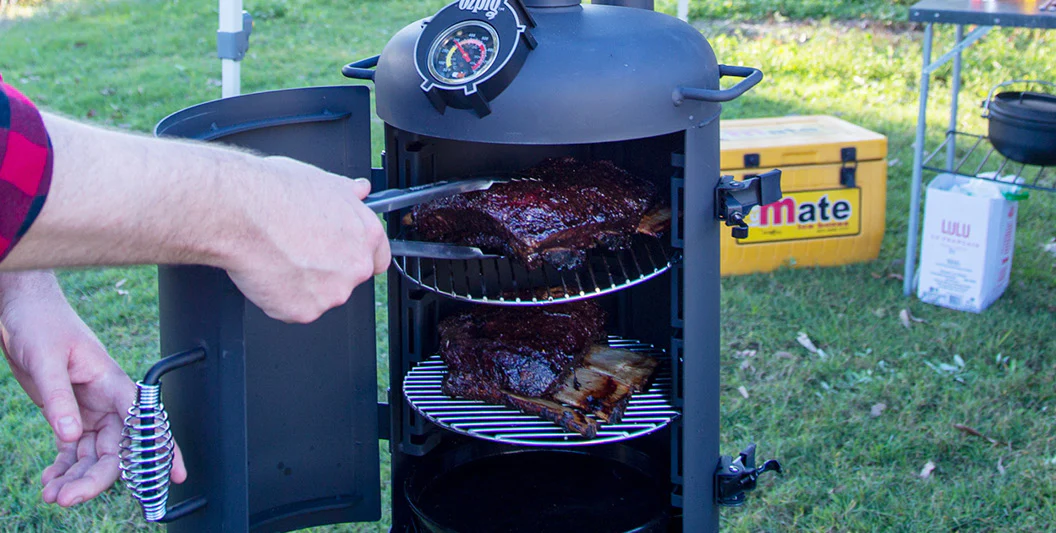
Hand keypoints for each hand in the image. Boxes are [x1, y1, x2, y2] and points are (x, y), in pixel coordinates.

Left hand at [0, 271, 186, 506]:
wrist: (21, 311)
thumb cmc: (41, 324)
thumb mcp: (47, 359)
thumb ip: (59, 398)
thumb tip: (71, 436)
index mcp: (113, 383)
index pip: (146, 421)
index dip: (161, 449)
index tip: (173, 475)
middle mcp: (107, 401)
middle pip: (115, 450)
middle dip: (95, 478)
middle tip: (67, 498)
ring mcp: (88, 410)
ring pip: (93, 456)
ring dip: (75, 479)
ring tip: (51, 495)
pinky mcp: (68, 415)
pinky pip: (72, 451)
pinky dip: (63, 469)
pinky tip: (49, 481)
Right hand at [223, 157, 390, 322]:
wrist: (238, 212)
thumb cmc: (274, 194)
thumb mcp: (322, 180)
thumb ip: (347, 193)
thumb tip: (359, 190)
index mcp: (366, 235)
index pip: (378, 257)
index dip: (356, 253)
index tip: (341, 252)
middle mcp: (355, 267)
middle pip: (348, 278)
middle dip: (328, 270)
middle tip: (299, 251)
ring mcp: (331, 293)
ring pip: (320, 296)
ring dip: (304, 285)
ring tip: (280, 257)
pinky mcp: (304, 311)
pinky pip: (294, 310)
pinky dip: (280, 298)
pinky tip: (269, 273)